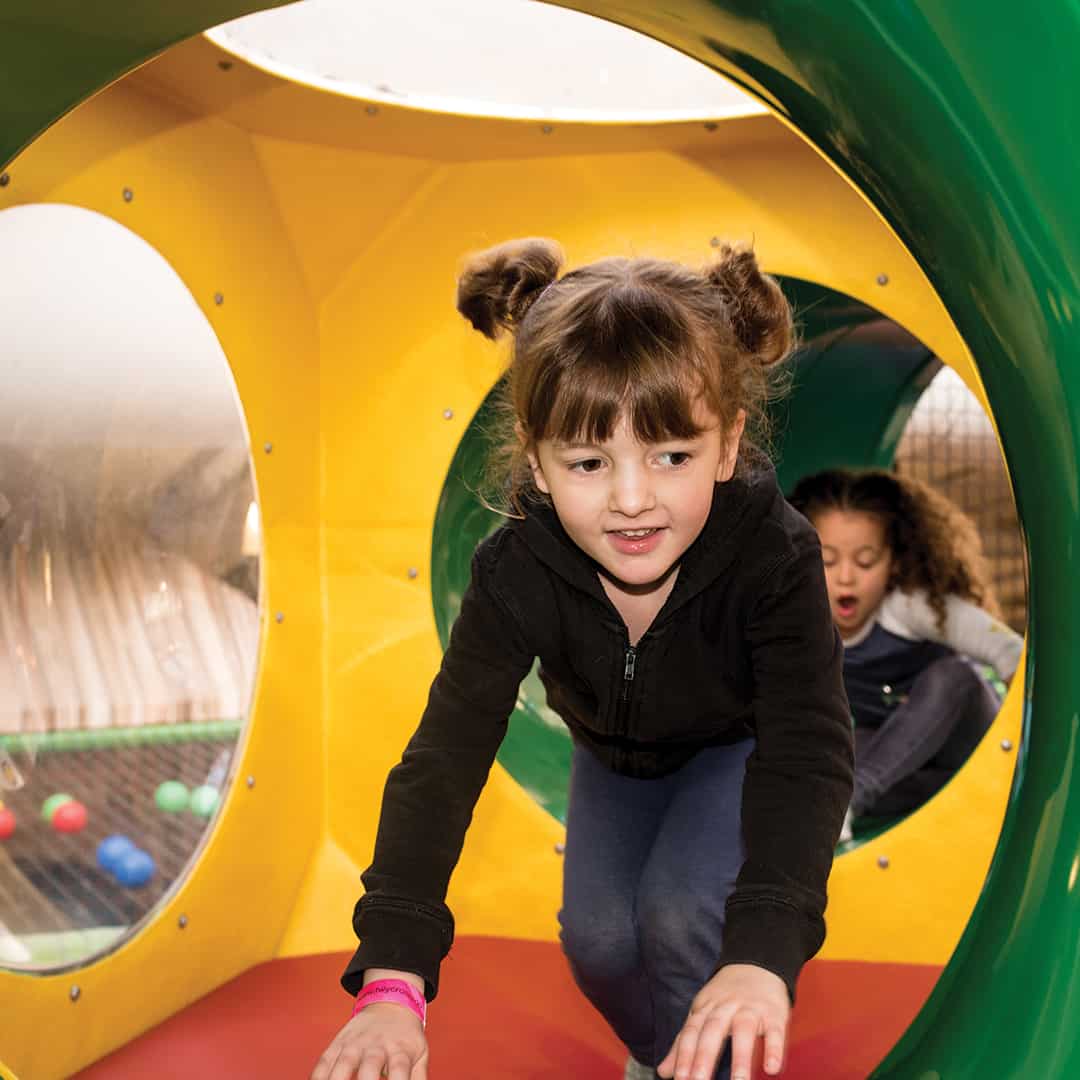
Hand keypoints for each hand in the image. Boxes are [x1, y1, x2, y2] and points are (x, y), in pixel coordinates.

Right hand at [310, 1002, 427, 1079]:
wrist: (390, 1002)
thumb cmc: (405, 1037)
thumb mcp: (420, 1053)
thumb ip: (419, 1078)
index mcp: (400, 1050)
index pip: (399, 1071)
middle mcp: (376, 1046)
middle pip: (370, 1067)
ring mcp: (355, 1043)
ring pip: (343, 1064)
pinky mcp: (339, 1042)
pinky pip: (324, 1061)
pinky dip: (318, 1076)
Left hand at [657, 964, 788, 1079]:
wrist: (757, 964)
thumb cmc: (725, 998)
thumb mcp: (701, 1014)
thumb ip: (684, 1044)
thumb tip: (663, 1072)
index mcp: (705, 1009)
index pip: (692, 1032)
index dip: (685, 1056)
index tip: (680, 1079)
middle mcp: (726, 1007)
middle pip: (713, 1030)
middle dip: (705, 1057)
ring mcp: (750, 1009)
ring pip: (744, 1030)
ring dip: (740, 1057)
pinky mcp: (774, 1014)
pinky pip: (775, 1031)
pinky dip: (774, 1049)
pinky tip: (771, 1068)